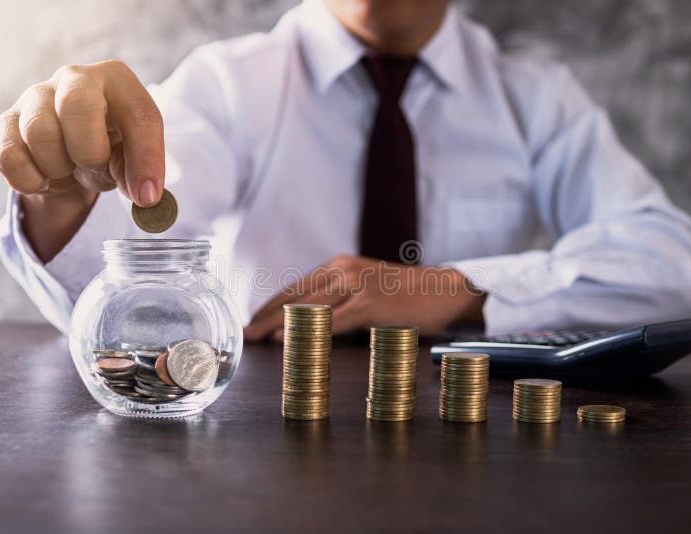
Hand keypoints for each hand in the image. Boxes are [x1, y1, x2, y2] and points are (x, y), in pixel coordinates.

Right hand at [0, 60, 164, 260]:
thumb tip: (144, 194)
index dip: (146, 159)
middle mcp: (75, 78)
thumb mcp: (131, 157)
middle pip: (78, 107)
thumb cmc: (109, 146)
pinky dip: (31, 180)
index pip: (139, 114)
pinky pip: (9, 156)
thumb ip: (139, 171)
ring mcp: (36, 96)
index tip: (147, 195)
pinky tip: (46, 177)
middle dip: (89, 152)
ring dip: (59, 169)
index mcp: (118, 80)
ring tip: (70, 171)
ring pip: (39, 134)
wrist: (69, 152)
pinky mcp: (7, 121)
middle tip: (95, 168)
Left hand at [244, 254, 485, 341]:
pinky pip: (330, 319)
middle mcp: (344, 269)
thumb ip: (342, 297)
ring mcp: (357, 285)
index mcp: (341, 265)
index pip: (297, 286)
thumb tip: (313, 321)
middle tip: (244, 332)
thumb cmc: (408, 294)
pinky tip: (286, 338)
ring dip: (277, 324)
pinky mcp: (369, 304)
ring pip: (307, 306)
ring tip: (256, 338)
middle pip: (294, 295)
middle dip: (265, 315)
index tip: (252, 320)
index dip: (271, 305)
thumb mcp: (368, 287)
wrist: (446, 290)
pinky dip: (305, 329)